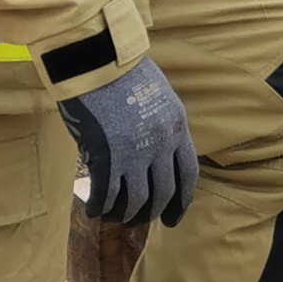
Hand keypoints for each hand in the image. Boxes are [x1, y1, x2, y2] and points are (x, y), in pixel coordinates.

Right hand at [61, 58, 198, 225]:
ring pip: (135, 199)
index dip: (181, 202)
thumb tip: (154, 156)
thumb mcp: (159, 97)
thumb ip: (162, 127)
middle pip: (162, 193)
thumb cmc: (124, 73)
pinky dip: (101, 206)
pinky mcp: (106, 155)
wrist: (98, 60)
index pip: (188, 175)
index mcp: (178, 128)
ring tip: (115, 217)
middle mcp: (160, 145)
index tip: (173, 218)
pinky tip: (94, 210)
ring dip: (124, 214)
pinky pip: (106, 193)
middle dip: (150, 213)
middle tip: (138, 222)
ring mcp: (134, 152)